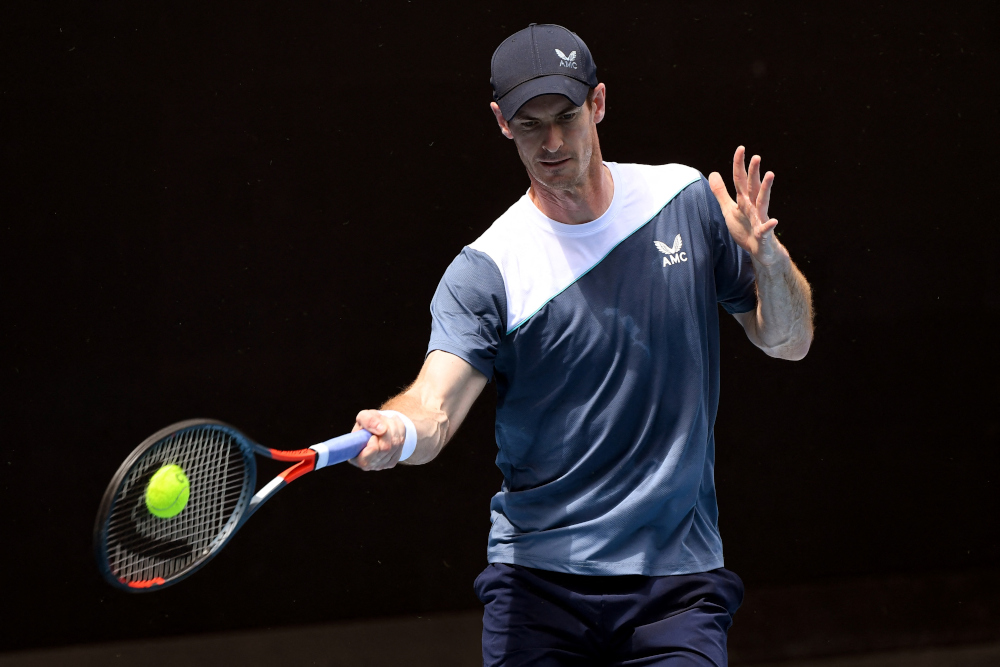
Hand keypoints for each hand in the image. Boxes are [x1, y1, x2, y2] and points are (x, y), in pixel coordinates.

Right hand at [350, 410, 406, 470]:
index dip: (373, 441)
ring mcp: (381, 465)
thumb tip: (382, 430)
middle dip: (386, 430)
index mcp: (355, 457)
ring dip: (394, 427)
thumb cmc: (366, 424)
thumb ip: (367, 420)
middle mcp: (367, 465)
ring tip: (388, 420)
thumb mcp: (362, 417)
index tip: (373, 434)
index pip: (367, 457)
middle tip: (382, 421)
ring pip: (396, 444)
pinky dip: (400, 430)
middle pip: (385, 448)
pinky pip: (402, 442)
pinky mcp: (392, 462)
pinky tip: (394, 425)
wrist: (377, 428)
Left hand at [709, 146, 787, 267]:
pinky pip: (766, 229)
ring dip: (766, 188)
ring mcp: (760, 218)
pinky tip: (774, 221)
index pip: (740, 179)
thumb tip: (713, 173)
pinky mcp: (763, 233)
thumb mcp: (729, 209)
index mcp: (744, 199)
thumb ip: (721, 192)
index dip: (739, 165)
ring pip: (762, 201)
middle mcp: (753, 206)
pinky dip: (769, 225)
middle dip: (754, 172)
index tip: (741, 148)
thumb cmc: (745, 228)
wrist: (759, 250)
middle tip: (756, 157)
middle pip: (753, 186)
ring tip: (770, 174)